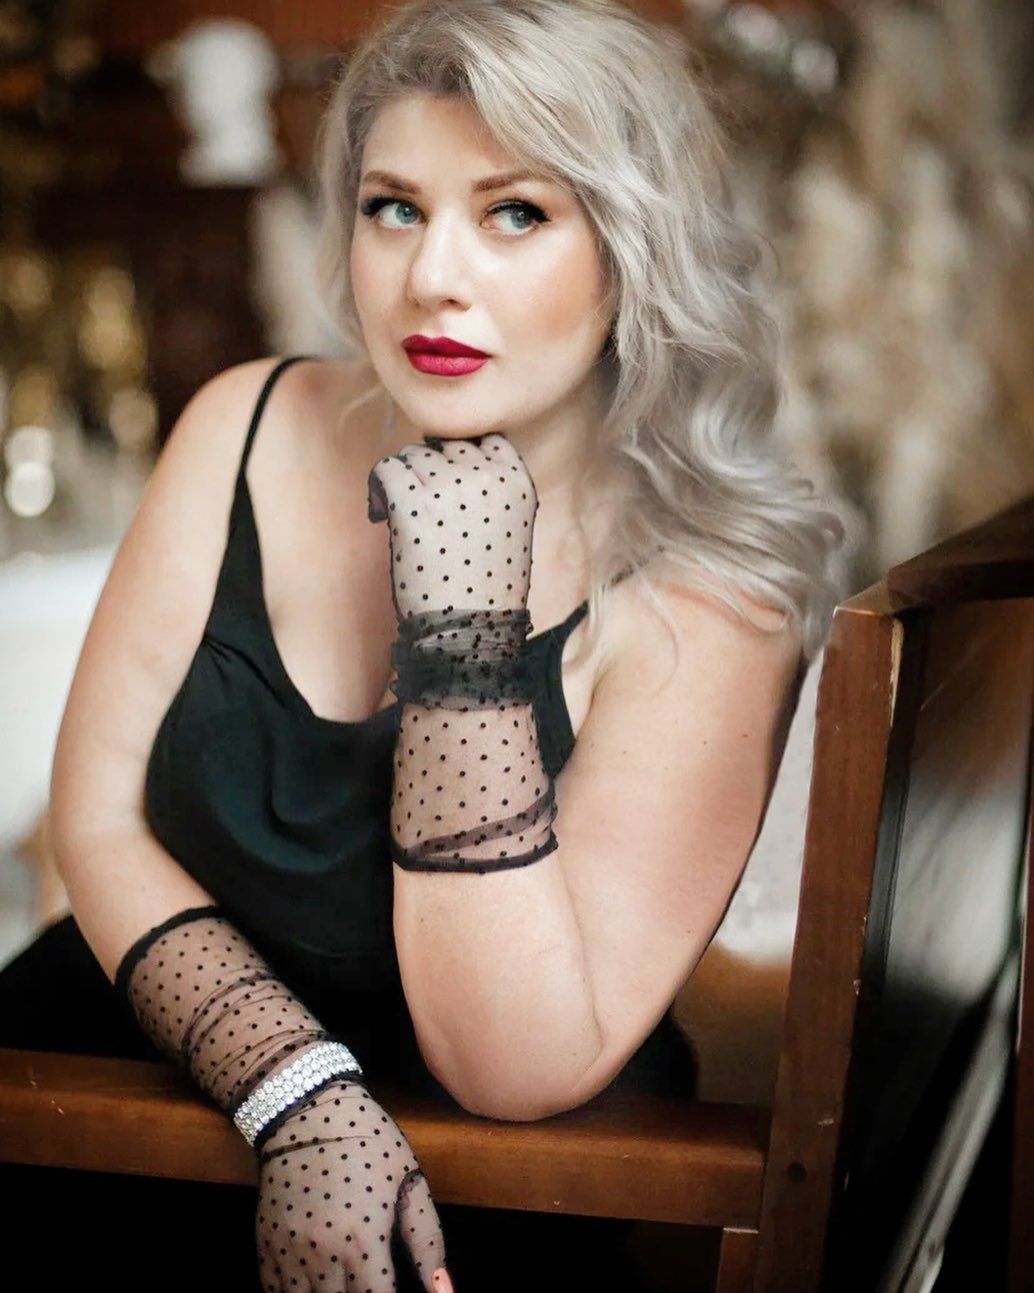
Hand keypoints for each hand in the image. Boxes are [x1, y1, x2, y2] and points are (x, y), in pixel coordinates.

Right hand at [255, 1076, 447, 1292]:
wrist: (308, 1109)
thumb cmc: (369, 1141)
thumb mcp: (410, 1181)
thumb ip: (428, 1242)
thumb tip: (443, 1292)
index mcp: (364, 1242)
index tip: (392, 1287)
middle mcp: (323, 1257)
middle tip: (369, 1278)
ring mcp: (290, 1254)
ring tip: (344, 1281)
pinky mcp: (266, 1247)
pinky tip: (315, 1281)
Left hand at [366, 434, 538, 621]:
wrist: (469, 633)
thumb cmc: (487, 593)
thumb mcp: (512, 534)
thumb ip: (493, 496)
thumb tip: (450, 464)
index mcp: (518, 484)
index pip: (488, 441)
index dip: (464, 461)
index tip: (451, 488)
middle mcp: (486, 477)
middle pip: (447, 446)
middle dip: (432, 471)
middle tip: (423, 508)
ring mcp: (448, 487)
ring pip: (414, 455)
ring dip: (405, 478)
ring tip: (400, 514)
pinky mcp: (412, 503)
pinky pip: (387, 468)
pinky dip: (379, 485)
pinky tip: (381, 512)